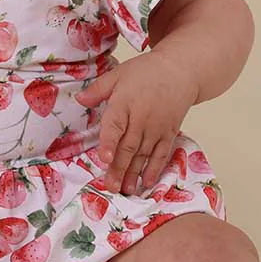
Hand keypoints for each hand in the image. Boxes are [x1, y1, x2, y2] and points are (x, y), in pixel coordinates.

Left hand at [74, 52, 198, 193]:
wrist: (180, 71)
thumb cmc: (145, 72)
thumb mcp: (118, 74)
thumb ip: (98, 89)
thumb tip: (79, 99)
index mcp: (124, 103)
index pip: (115, 125)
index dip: (109, 142)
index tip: (105, 158)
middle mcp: (141, 118)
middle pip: (128, 146)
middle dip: (119, 168)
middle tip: (111, 187)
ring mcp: (157, 127)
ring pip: (144, 154)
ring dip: (134, 173)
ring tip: (126, 190)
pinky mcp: (169, 133)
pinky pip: (161, 154)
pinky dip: (154, 169)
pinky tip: (147, 182)